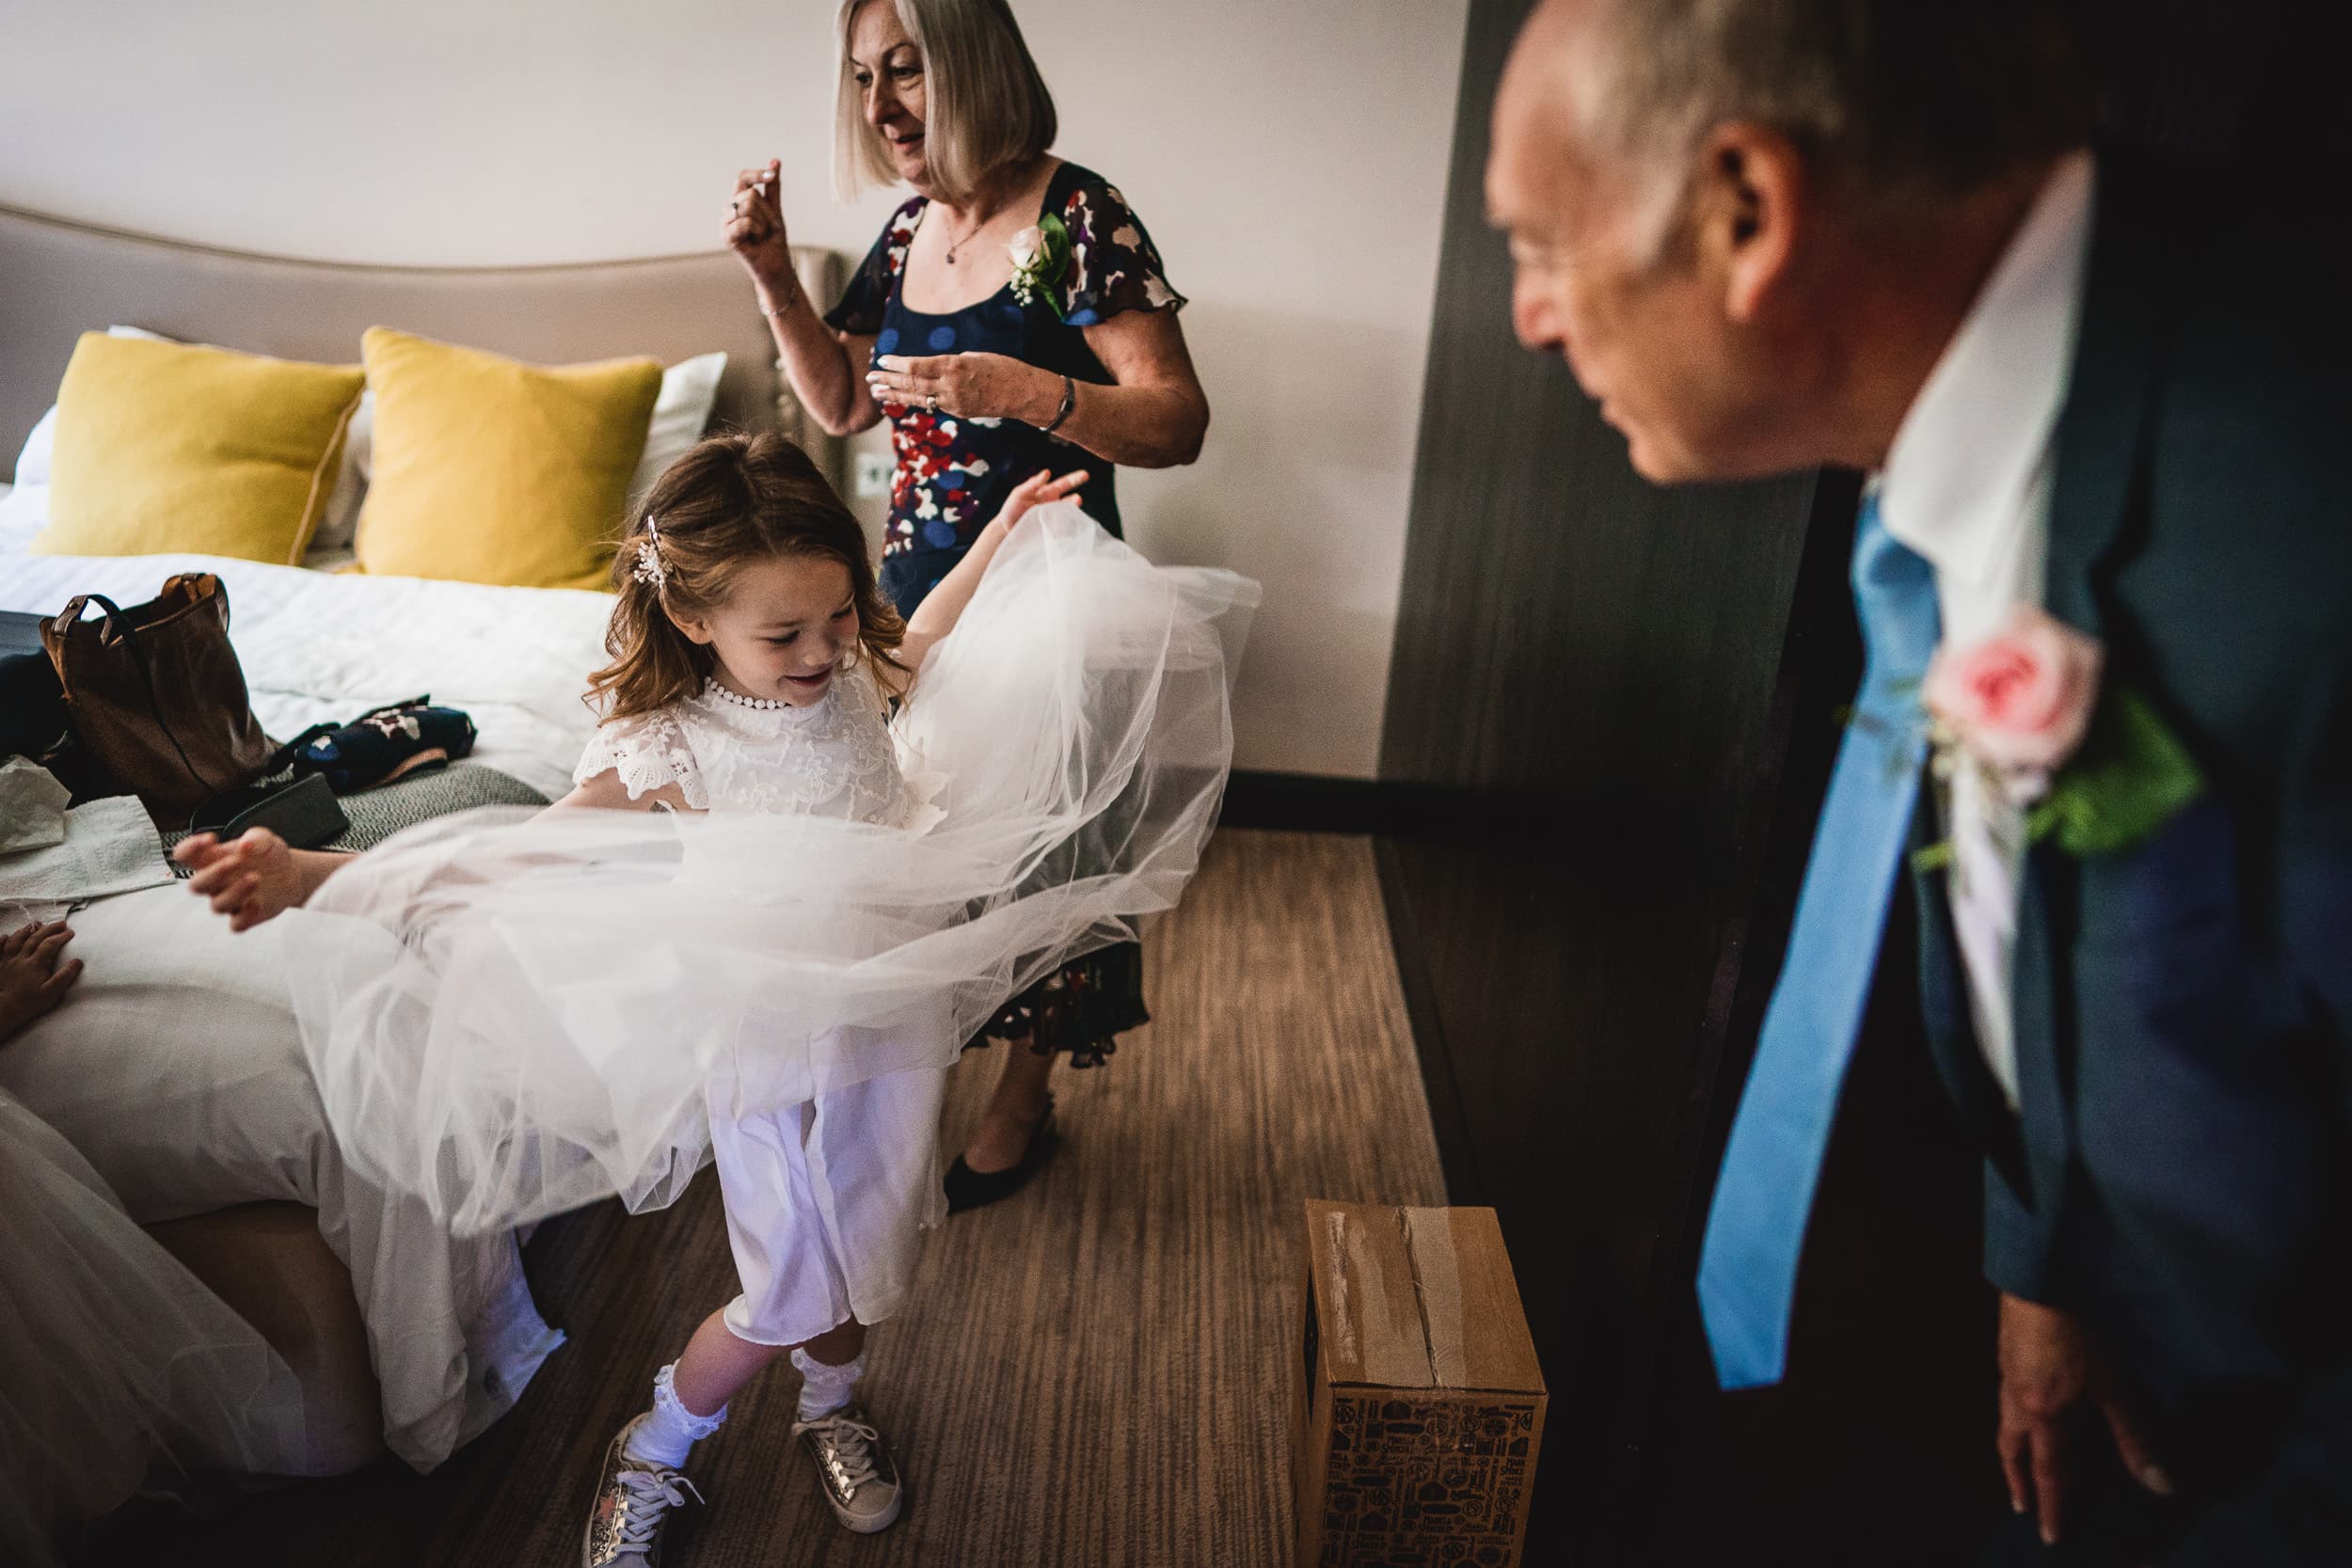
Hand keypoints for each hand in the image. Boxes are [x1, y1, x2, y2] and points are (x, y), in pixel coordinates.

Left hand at [0, 920, 81, 1040]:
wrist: (5, 1009)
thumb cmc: (30, 1002)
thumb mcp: (52, 993)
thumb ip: (65, 976)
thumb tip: (77, 961)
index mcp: (35, 964)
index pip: (50, 944)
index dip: (61, 936)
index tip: (71, 932)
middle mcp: (21, 958)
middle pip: (35, 938)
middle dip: (49, 928)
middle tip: (61, 923)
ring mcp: (8, 961)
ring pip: (16, 939)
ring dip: (27, 930)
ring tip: (36, 924)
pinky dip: (2, 940)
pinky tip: (6, 936)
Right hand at [176, 828, 304, 931]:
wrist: (290, 875)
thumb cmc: (268, 856)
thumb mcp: (266, 840)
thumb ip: (257, 837)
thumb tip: (245, 845)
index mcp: (213, 860)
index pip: (185, 856)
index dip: (188, 849)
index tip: (210, 839)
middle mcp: (217, 882)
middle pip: (196, 886)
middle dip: (213, 874)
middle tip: (236, 861)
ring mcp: (230, 900)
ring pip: (218, 906)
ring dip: (235, 892)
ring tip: (255, 877)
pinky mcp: (246, 916)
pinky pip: (236, 925)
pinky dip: (244, 917)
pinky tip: (257, 903)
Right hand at [724, 159, 794, 300]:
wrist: (775, 265)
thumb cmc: (773, 240)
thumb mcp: (775, 209)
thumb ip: (772, 188)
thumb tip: (775, 161)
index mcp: (738, 202)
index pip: (742, 178)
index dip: (757, 174)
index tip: (772, 174)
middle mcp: (728, 210)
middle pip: (750, 193)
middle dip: (768, 211)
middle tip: (768, 227)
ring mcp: (725, 223)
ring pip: (749, 206)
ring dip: (764, 222)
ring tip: (762, 235)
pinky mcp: (727, 237)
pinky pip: (745, 221)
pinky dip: (757, 230)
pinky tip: (756, 241)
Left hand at [867, 352, 1055, 423]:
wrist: (1024, 394)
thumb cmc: (1003, 368)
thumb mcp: (974, 356)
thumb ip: (950, 362)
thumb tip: (931, 367)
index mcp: (954, 367)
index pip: (917, 366)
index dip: (897, 364)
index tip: (882, 359)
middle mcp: (950, 387)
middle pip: (912, 383)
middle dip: (889, 380)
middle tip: (870, 377)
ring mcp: (953, 402)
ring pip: (918, 398)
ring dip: (896, 393)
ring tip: (877, 390)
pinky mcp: (958, 412)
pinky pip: (932, 404)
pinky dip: (914, 399)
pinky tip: (901, 396)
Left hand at [989, 469, 1087, 537]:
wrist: (1005, 530)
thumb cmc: (1012, 509)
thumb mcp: (1019, 493)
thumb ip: (1032, 484)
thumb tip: (1047, 472)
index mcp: (1048, 493)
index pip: (1064, 484)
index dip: (1075, 479)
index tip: (1085, 475)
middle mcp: (1054, 505)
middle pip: (1070, 500)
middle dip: (1075, 499)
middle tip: (1078, 499)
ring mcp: (1053, 519)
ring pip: (1066, 515)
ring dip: (1068, 513)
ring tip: (1071, 509)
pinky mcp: (1051, 531)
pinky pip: (1062, 529)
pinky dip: (1065, 527)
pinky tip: (1065, 525)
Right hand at [1996, 1292, 2172, 1546]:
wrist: (2038, 1285)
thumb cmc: (2078, 1335)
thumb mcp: (2113, 1388)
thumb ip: (2133, 1438)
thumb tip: (2161, 1486)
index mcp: (2046, 1417)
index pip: (2049, 1474)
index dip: (2052, 1506)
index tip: (2049, 1534)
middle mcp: (2019, 1403)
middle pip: (2013, 1451)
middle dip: (2017, 1481)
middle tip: (2020, 1506)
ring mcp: (2008, 1377)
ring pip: (2005, 1426)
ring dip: (2011, 1452)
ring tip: (2017, 1463)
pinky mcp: (2007, 1355)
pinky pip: (2006, 1401)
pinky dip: (2013, 1420)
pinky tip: (2024, 1408)